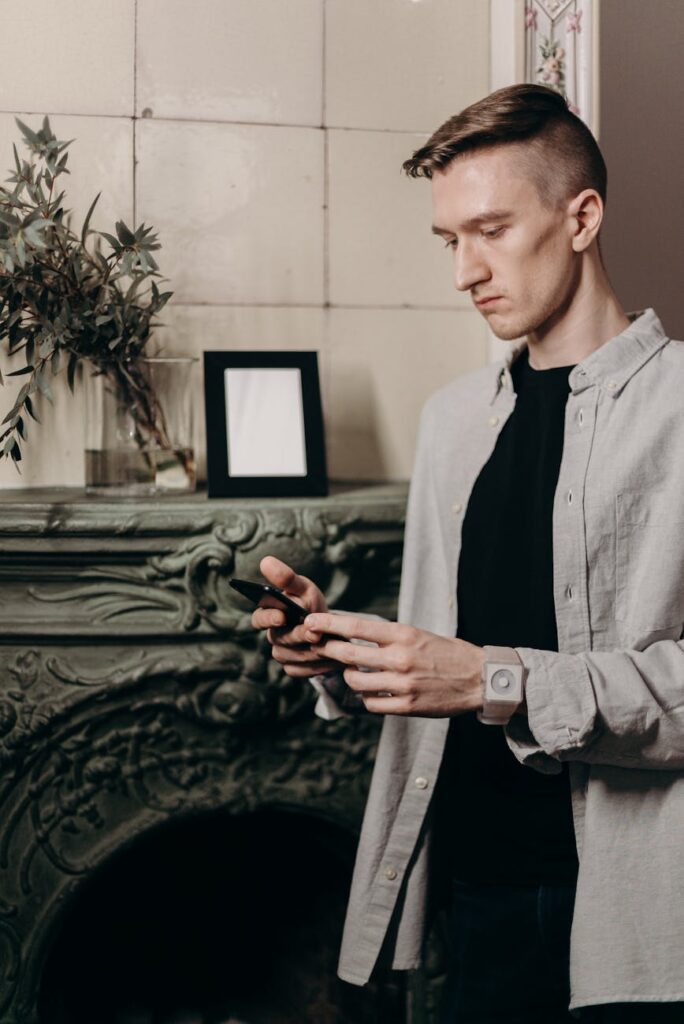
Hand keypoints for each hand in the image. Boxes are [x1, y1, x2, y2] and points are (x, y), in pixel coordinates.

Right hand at [251, 556, 340, 678]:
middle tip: (314, 632)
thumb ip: (286, 578)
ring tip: (329, 643)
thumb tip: (266, 561)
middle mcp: (273, 636)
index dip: (268, 618)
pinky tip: (331, 657)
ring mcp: (283, 655)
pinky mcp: (295, 669)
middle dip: (299, 635)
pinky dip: (319, 664)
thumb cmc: (310, 604)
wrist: (329, 627)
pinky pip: (303, 670)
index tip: (281, 615)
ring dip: (312, 650)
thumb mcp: (303, 588)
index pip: (258, 619)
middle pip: (281, 640)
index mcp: (269, 614)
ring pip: (294, 657)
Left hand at [304, 612, 485, 716]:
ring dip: (350, 677)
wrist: (478, 679)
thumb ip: (387, 637)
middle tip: (321, 648)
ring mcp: (402, 685)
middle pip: (348, 655)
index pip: (356, 627)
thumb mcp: (418, 634)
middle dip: (329, 651)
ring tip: (356, 672)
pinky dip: (368, 697)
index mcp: (403, 635)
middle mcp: (400, 658)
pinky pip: (371, 703)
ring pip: (356, 682)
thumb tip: (352, 634)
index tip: (310, 622)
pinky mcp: (406, 707)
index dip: (328, 625)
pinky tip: (374, 691)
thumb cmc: (446, 653)